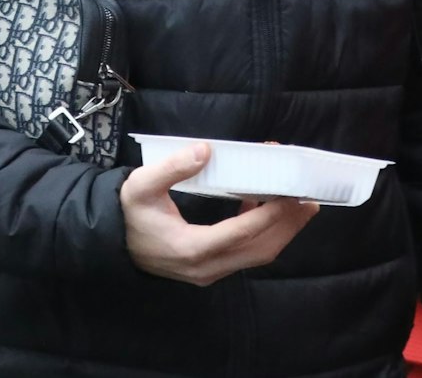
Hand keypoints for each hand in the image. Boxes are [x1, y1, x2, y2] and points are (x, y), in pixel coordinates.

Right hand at [120, 143, 318, 286]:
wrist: (113, 242)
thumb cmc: (128, 212)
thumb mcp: (140, 185)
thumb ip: (172, 168)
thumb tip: (206, 150)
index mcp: (191, 248)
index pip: (241, 233)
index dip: (270, 213)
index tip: (290, 194)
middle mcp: (206, 267)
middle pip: (260, 249)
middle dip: (288, 224)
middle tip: (309, 198)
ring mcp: (210, 272)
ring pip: (257, 255)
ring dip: (282, 231)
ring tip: (302, 205)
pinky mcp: (211, 269)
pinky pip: (247, 254)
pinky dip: (265, 233)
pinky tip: (268, 207)